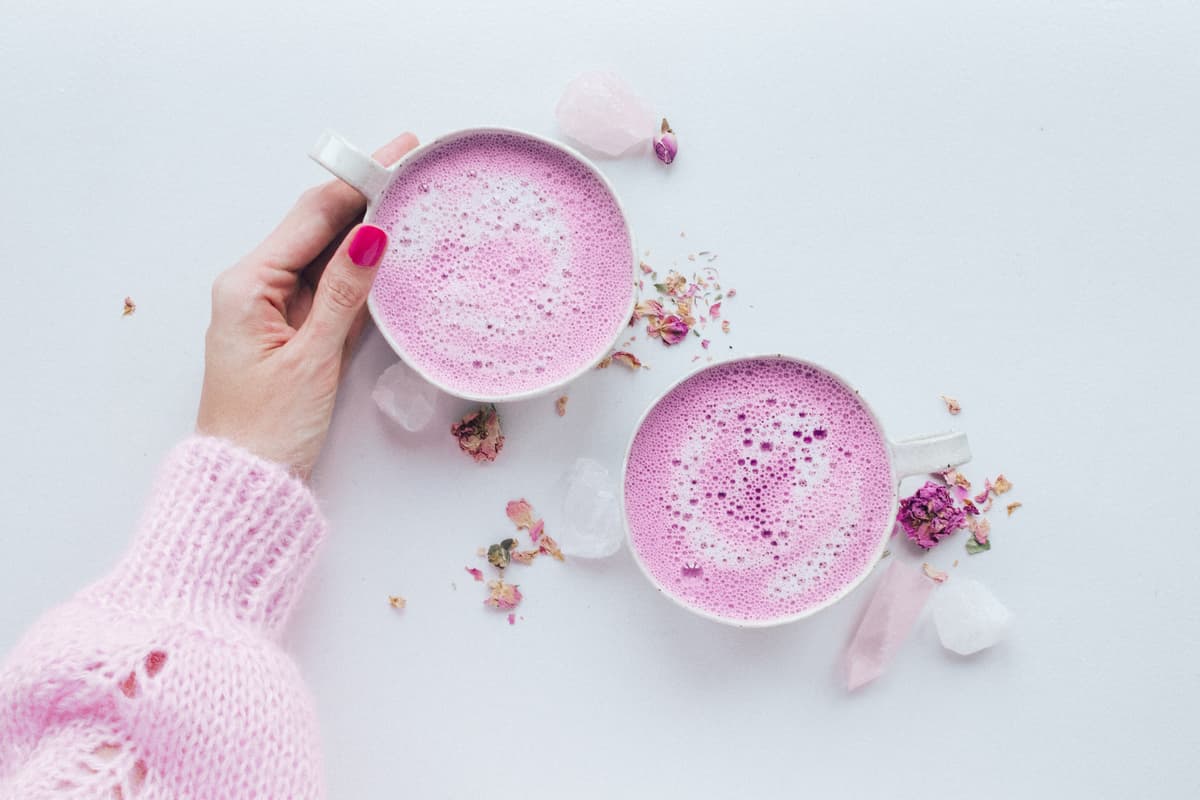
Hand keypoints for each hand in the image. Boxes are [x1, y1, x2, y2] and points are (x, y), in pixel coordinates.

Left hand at [197, 133, 418, 478]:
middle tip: (413, 166)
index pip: (311, 217)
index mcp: (248, 284)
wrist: (244, 482)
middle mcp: (256, 287)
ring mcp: (274, 308)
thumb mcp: (313, 357)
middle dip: (364, 196)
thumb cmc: (269, 426)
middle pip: (317, 227)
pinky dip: (359, 270)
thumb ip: (343, 292)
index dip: (357, 181)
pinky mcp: (292, 331)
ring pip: (326, 255)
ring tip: (410, 200)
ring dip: (366, 230)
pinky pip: (329, 287)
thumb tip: (371, 234)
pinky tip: (390, 253)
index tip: (397, 151)